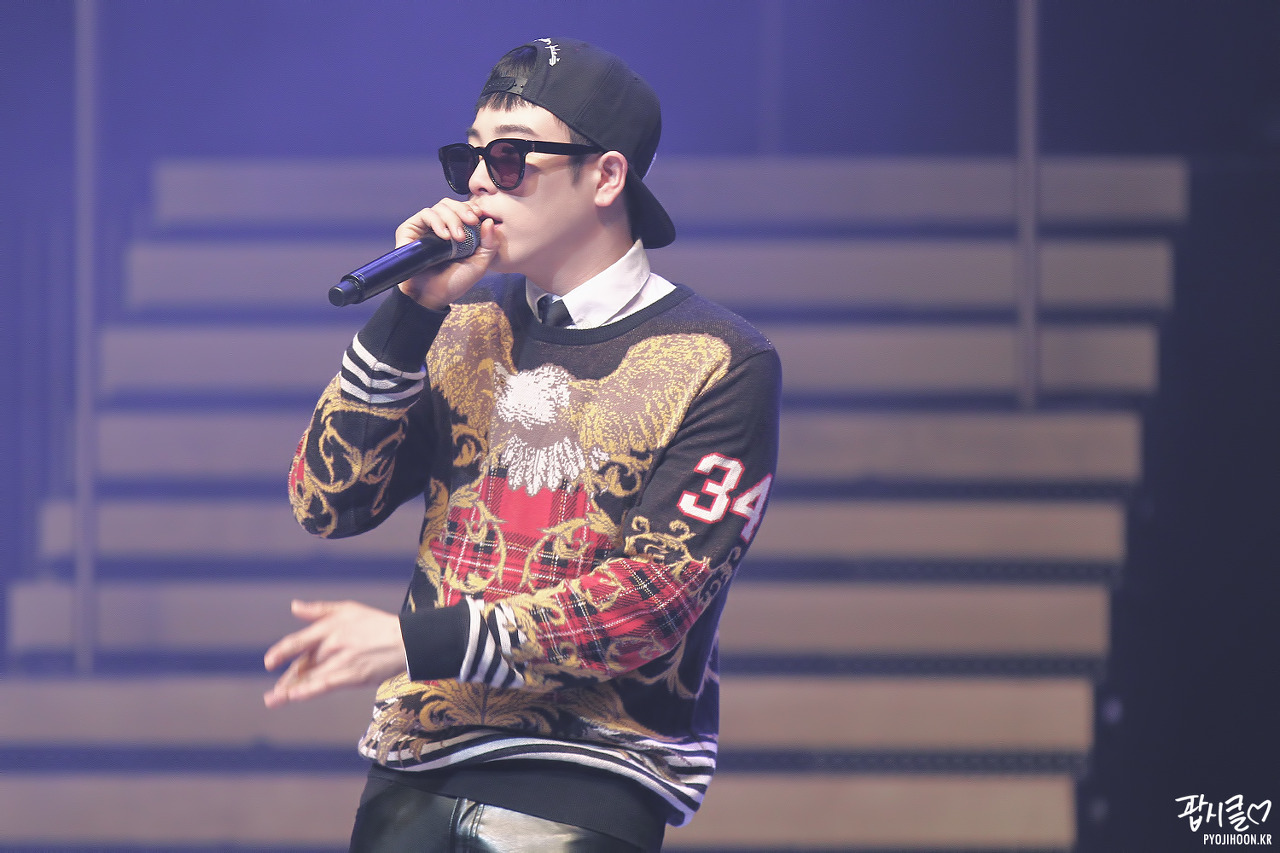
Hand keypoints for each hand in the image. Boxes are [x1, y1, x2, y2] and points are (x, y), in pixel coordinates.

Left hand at [263, 599, 405, 707]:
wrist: (407, 640)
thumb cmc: (377, 624)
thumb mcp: (349, 609)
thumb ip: (319, 610)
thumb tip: (294, 606)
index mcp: (330, 626)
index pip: (299, 641)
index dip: (282, 652)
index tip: (269, 663)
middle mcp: (333, 643)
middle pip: (304, 664)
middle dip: (287, 680)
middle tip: (273, 694)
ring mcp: (343, 659)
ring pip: (311, 677)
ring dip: (290, 690)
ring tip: (274, 700)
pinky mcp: (354, 674)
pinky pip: (327, 684)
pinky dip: (310, 690)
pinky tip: (296, 697)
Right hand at [395, 199, 497, 309]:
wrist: (433, 296)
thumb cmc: (455, 282)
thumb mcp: (479, 263)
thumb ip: (489, 243)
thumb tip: (489, 221)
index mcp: (456, 231)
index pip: (462, 209)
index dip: (470, 208)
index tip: (479, 215)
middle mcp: (440, 227)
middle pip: (450, 204)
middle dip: (463, 210)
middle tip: (471, 222)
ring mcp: (425, 228)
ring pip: (439, 207)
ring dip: (452, 218)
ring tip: (458, 237)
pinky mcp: (410, 230)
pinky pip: (425, 214)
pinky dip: (437, 222)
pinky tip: (444, 236)